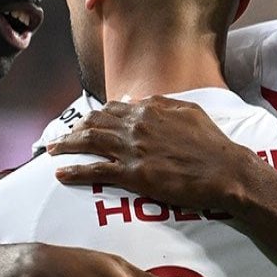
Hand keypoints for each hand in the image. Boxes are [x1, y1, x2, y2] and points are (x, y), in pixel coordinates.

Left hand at [49, 97, 256, 210]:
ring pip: (89, 143)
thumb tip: (140, 101)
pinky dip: (75, 171)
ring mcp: (133, 149)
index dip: (94, 115)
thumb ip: (162, 104)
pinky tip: (61, 173)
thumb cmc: (213, 145)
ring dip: (66, 146)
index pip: (112, 108)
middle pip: (94, 123)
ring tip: (51, 150)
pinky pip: (96, 171)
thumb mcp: (190, 112)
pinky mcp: (134, 174)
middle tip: (60, 137)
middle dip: (73, 129)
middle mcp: (136, 125)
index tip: (84, 122)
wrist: (225, 170)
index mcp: (150, 109)